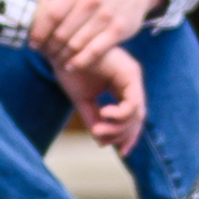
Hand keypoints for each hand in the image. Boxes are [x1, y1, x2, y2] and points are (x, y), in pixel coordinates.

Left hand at [25, 0, 165, 81]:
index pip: (51, 15)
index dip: (39, 32)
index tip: (32, 43)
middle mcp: (90, 1)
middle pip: (62, 33)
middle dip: (49, 47)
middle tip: (43, 54)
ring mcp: (106, 16)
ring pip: (77, 44)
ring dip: (62, 56)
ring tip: (54, 61)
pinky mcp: (118, 30)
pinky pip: (95, 51)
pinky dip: (80, 62)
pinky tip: (70, 66)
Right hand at [54, 33, 145, 158]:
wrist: (60, 47)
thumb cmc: (70, 68)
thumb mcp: (83, 100)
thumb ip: (94, 119)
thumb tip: (103, 143)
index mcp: (122, 85)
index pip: (133, 116)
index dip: (129, 136)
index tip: (121, 152)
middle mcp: (130, 80)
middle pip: (137, 117)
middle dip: (123, 135)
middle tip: (102, 139)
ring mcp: (132, 76)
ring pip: (137, 113)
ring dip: (118, 128)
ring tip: (98, 129)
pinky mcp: (130, 73)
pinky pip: (133, 103)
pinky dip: (120, 115)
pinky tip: (104, 113)